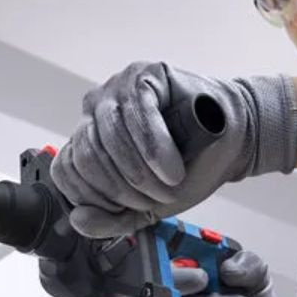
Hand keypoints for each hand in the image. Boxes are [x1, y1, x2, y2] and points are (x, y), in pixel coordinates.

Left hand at [50, 61, 296, 236]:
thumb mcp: (145, 207)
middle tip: (158, 199)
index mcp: (87, 140)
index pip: (66, 171)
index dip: (97, 198)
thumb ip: (111, 220)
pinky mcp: (143, 76)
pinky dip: (156, 149)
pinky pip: (137, 114)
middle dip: (124, 188)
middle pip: (87, 156)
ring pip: (109, 138)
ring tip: (171, 184)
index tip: (131, 209)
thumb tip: (78, 220)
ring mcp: (116, 89)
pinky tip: (173, 168)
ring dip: (142, 172)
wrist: (230, 145)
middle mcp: (94, 112)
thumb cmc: (187, 170)